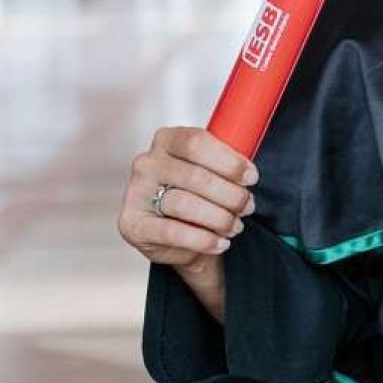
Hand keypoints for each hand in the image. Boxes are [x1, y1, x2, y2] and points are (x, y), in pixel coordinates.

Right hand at [117, 126, 257, 272]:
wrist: (179, 236)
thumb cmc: (199, 195)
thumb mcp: (212, 171)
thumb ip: (227, 161)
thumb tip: (250, 170)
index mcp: (167, 140)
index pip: (196, 142)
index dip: (228, 161)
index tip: (251, 177)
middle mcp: (146, 163)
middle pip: (195, 176)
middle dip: (230, 195)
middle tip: (247, 207)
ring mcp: (135, 193)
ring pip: (184, 204)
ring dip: (219, 218)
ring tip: (235, 226)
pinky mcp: (132, 224)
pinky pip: (172, 232)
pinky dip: (203, 240)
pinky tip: (220, 242)